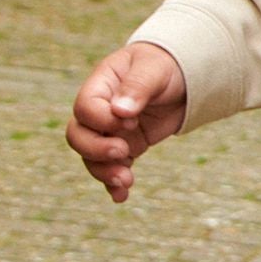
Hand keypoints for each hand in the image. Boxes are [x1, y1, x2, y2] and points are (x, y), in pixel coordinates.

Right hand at [67, 42, 186, 202]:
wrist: (182, 77)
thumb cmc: (165, 65)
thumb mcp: (154, 69)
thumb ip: (137, 87)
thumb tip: (120, 111)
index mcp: (100, 85)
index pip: (85, 108)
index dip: (103, 120)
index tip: (132, 120)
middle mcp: (99, 111)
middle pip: (78, 136)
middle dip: (96, 150)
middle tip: (124, 152)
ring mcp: (111, 131)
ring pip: (91, 157)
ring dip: (105, 172)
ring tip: (127, 180)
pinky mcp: (126, 147)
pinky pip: (112, 168)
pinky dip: (114, 184)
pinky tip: (121, 196)